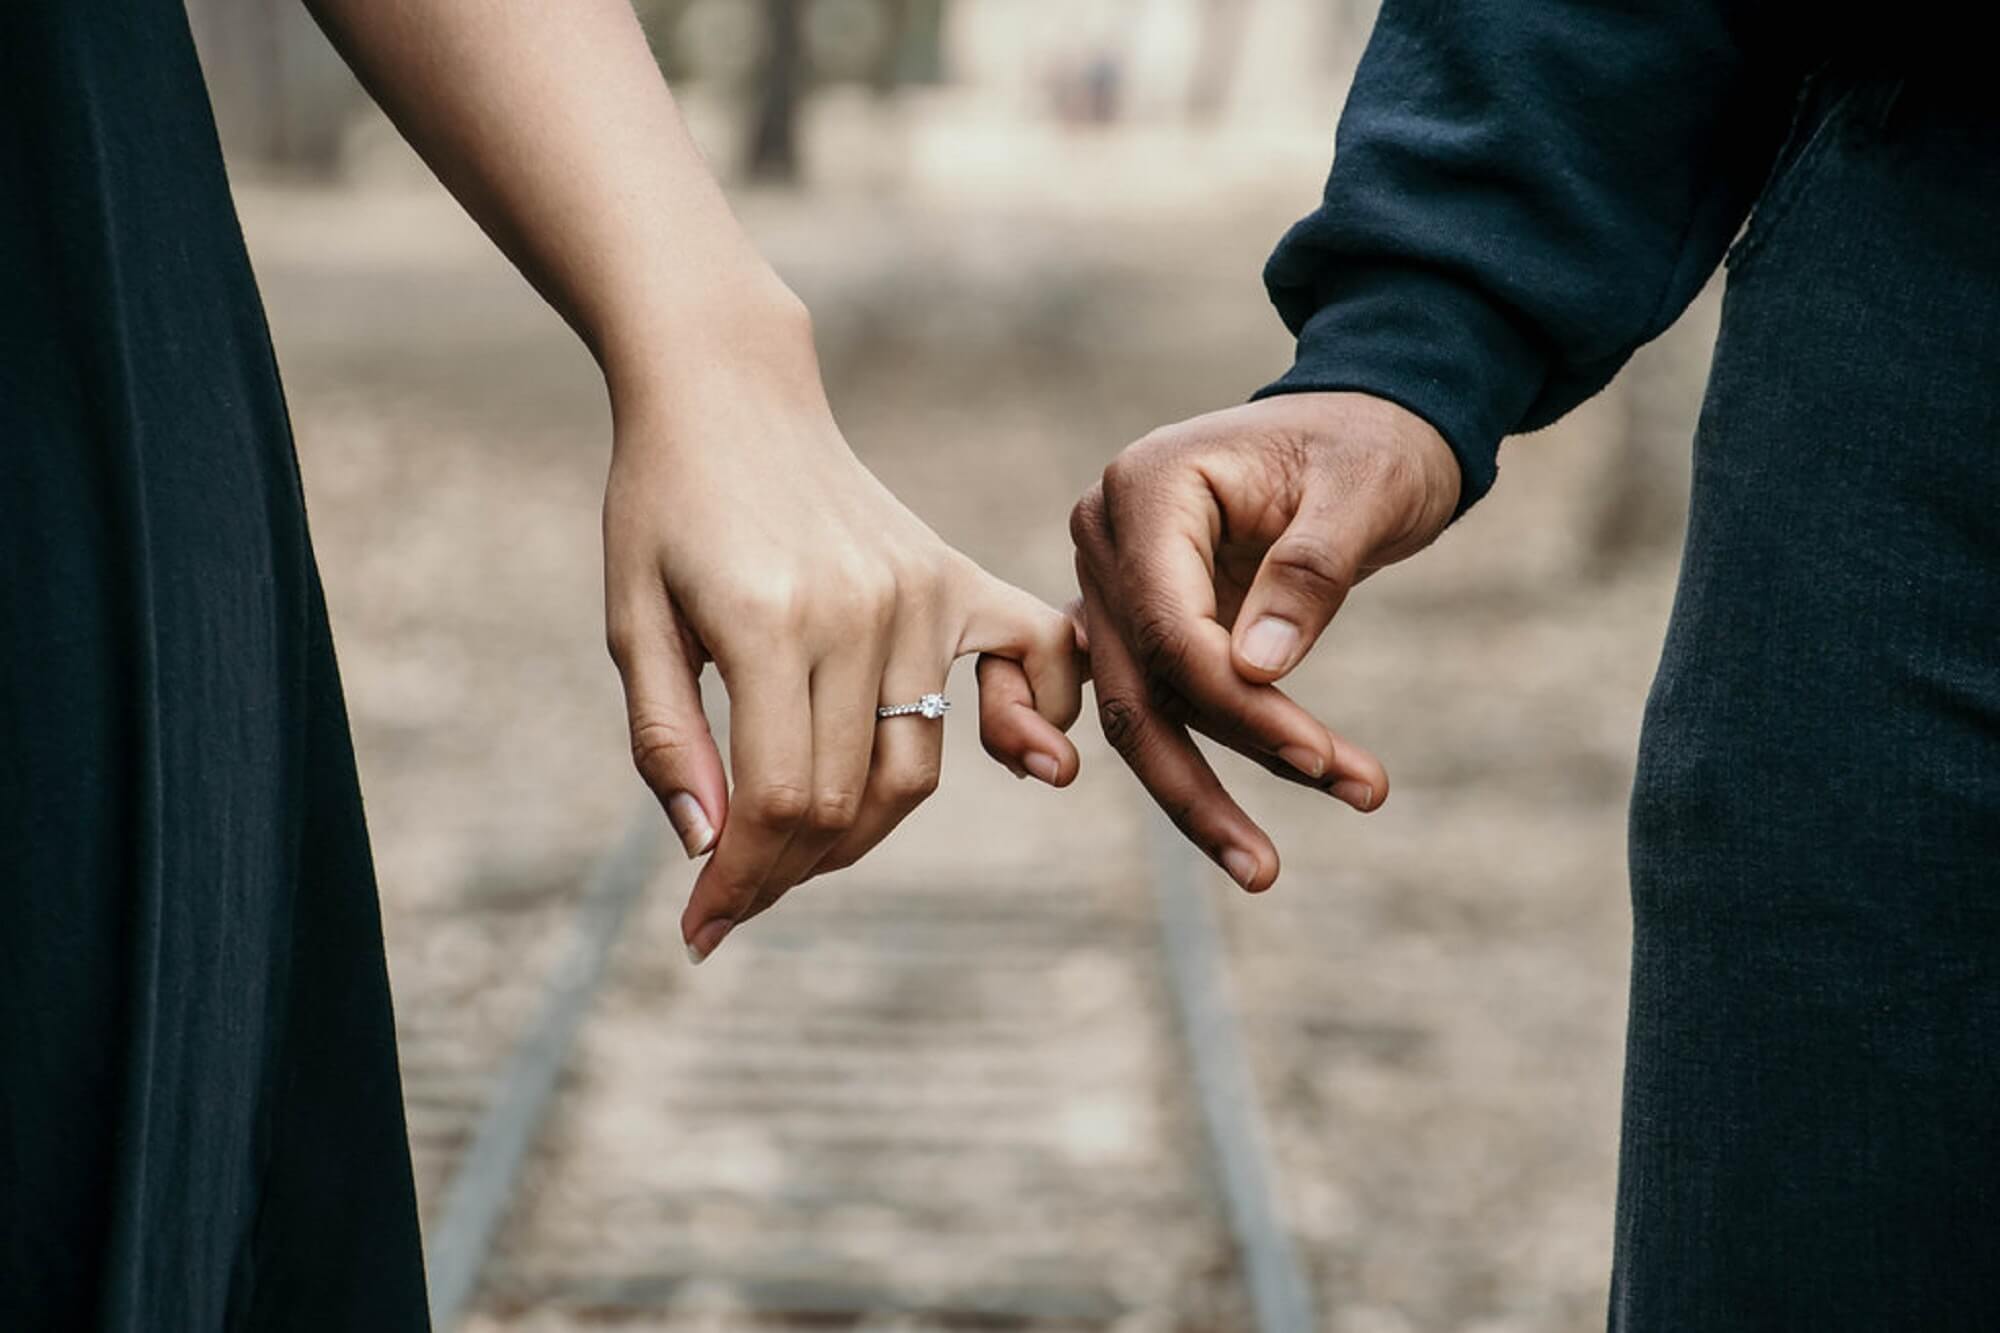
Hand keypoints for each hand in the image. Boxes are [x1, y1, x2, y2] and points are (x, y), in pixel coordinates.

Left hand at [604, 298, 1081, 961]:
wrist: (728, 391)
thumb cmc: (662, 506)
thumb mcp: (632, 621)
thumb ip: (667, 739)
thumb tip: (710, 850)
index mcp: (766, 621)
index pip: (778, 800)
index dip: (741, 882)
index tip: (702, 929)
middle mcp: (860, 610)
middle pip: (847, 800)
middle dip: (787, 870)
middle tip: (736, 891)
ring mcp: (919, 592)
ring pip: (916, 766)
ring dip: (860, 830)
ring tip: (798, 842)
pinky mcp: (954, 576)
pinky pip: (1033, 662)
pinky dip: (1032, 722)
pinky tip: (1018, 759)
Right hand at [1068, 391, 1459, 890]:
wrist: (1366, 423)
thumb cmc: (1370, 444)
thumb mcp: (1363, 491)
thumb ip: (1308, 573)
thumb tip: (1255, 671)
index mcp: (1145, 488)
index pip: (1170, 626)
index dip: (1239, 705)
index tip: (1320, 758)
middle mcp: (1106, 536)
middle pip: (1138, 685)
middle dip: (1204, 780)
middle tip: (1267, 868)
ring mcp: (1110, 581)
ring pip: (1136, 711)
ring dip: (1197, 791)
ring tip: (1263, 867)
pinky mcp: (1135, 619)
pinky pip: (1136, 700)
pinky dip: (1169, 759)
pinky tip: (1198, 826)